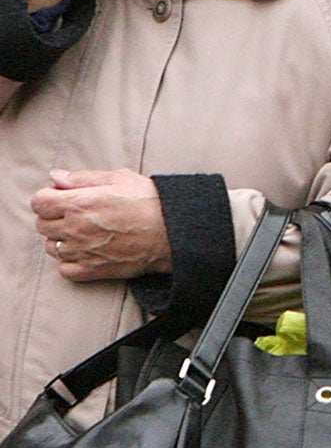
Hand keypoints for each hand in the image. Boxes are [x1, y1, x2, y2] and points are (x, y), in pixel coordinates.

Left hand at [31, 169, 170, 281]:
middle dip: (54, 217)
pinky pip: (65, 269)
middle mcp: (75, 228)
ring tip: (82, 233)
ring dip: (61, 239)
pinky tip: (86, 251)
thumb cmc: (150, 202)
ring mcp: (82, 251)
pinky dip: (70, 261)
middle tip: (76, 214)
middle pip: (42, 224)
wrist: (174, 232)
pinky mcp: (93, 270)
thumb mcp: (119, 179)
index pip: (39, 202)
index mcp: (78, 203)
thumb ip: (82, 178)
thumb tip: (56, 178)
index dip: (49, 198)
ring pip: (52, 247)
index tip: (63, 197)